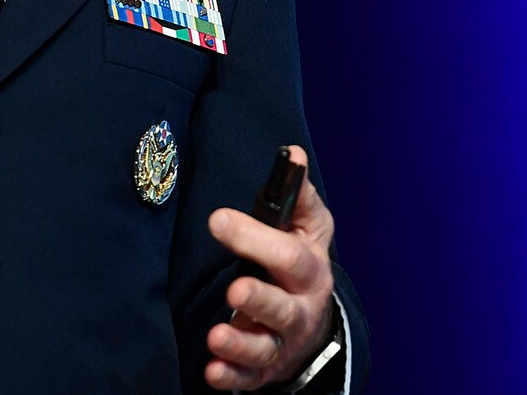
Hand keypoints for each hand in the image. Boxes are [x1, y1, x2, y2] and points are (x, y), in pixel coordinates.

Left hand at [204, 146, 338, 390]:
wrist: (315, 324)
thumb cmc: (302, 263)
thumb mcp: (309, 228)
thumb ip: (298, 194)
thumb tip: (293, 154)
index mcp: (309, 268)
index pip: (287, 252)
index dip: (255, 236)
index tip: (218, 219)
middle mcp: (301, 308)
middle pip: (283, 306)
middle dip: (259, 297)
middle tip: (234, 287)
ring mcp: (283, 342)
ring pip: (266, 347)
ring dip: (241, 343)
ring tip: (216, 334)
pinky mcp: (265, 369)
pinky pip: (249, 378)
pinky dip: (231, 377)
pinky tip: (212, 371)